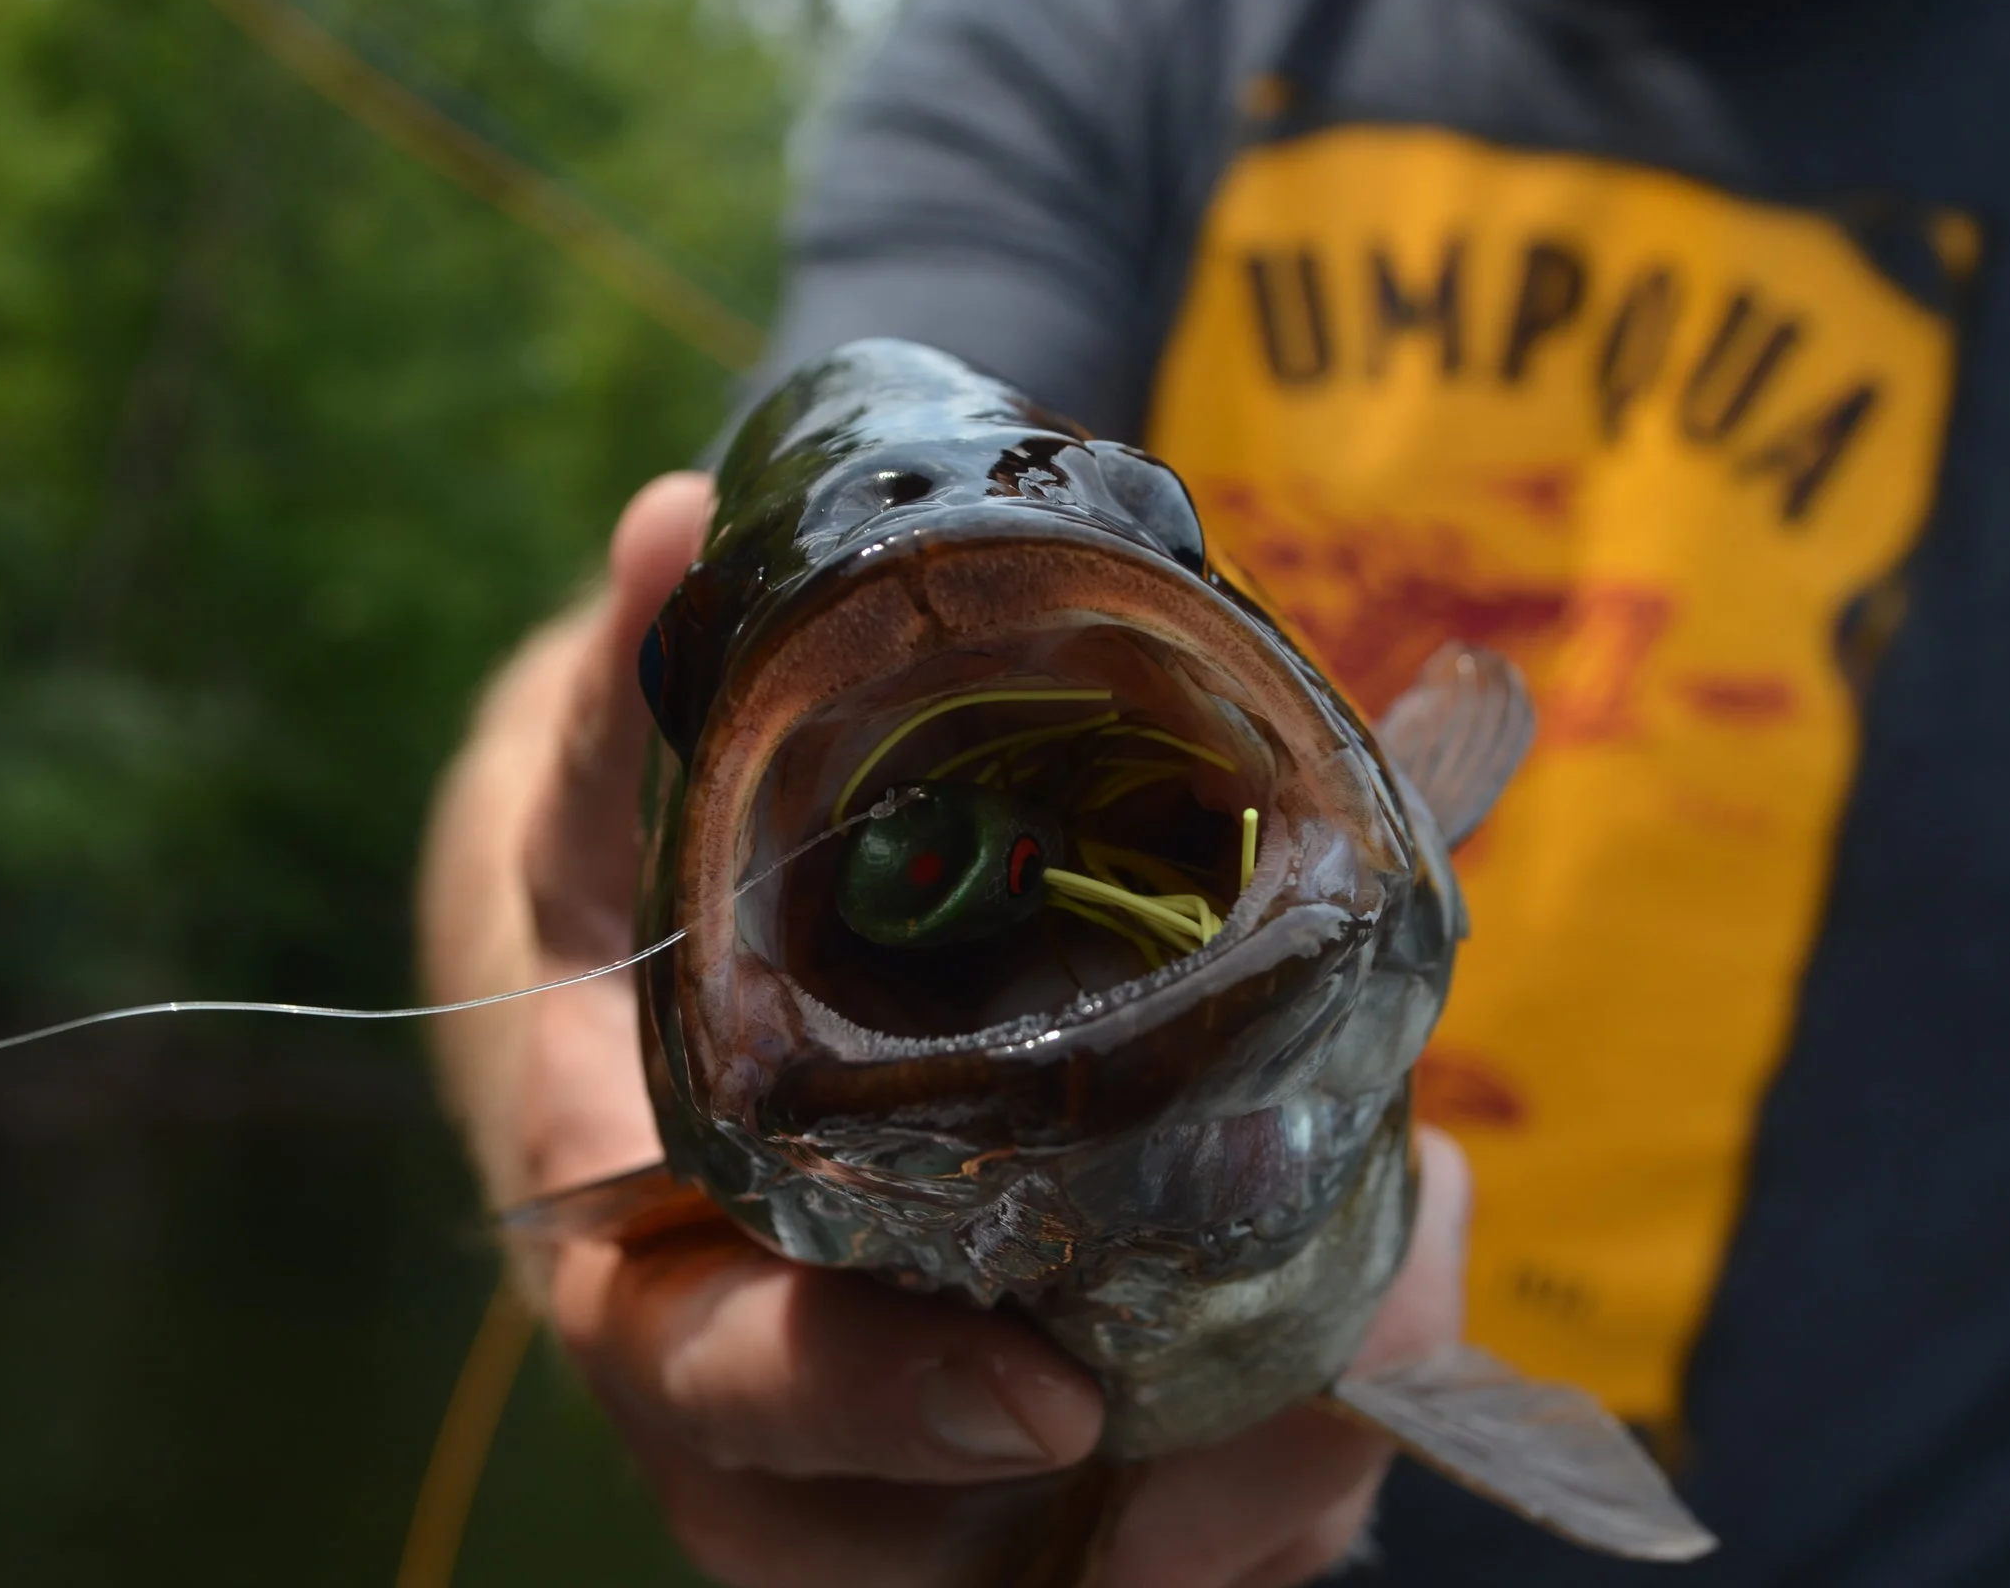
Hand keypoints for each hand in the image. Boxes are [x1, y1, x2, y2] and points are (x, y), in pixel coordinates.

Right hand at [418, 473, 1473, 1586]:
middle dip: (1139, 1522)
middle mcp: (758, 1379)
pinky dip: (1287, 1442)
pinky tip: (1399, 1267)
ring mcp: (890, 1414)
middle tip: (1329, 1403)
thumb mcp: (601, 783)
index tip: (1048, 1379)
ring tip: (1408, 1305)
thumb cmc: (614, 879)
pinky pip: (1146, 1503)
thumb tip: (675, 525)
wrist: (635, 960)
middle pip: (909, 1560)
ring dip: (1256, 1497)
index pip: (714, 1390)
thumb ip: (638, 682)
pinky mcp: (1006, 1399)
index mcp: (637, 1248)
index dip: (863, 1412)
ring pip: (1056, 1560)